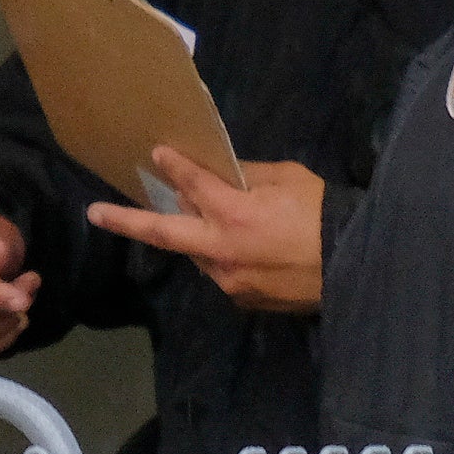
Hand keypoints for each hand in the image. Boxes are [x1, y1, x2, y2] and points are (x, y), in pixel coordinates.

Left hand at [88, 151, 325, 312]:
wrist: (357, 266)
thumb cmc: (325, 215)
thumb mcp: (289, 179)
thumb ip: (249, 176)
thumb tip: (225, 174)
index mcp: (233, 213)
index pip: (191, 185)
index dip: (173, 167)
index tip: (157, 153)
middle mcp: (221, 249)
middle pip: (164, 233)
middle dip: (126, 221)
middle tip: (95, 214)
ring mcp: (228, 279)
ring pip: (197, 253)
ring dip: (194, 236)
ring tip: (208, 222)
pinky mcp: (243, 299)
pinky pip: (222, 272)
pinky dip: (222, 256)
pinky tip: (246, 249)